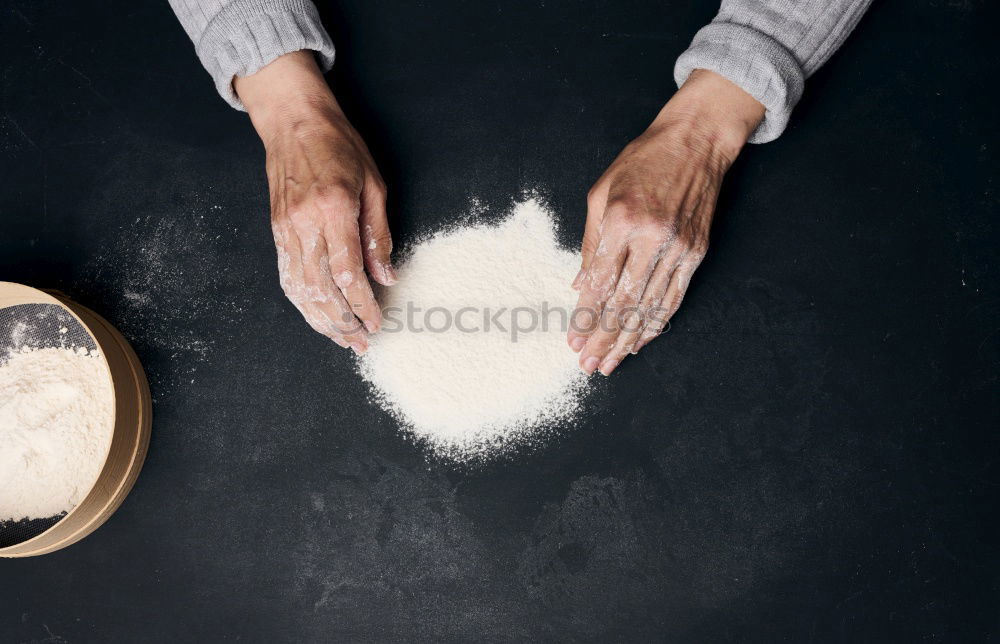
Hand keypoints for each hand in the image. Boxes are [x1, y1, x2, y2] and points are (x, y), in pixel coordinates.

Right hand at [235, 51, 395, 352]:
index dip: (363, 305)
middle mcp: (305, 224)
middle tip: (362, 342)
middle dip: (343, 323)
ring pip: (301, 290)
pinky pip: (287, 276)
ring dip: (321, 320)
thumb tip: (386, 276)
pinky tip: (317, 316)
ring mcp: (286, 229)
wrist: (293, 121)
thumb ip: (379, 235)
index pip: (348, 274)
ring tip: (342, 338)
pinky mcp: (276, 231)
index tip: (378, 322)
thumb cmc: (339, 146)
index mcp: (333, 210)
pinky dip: (302, 302)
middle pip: (322, 290)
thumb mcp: (374, 185)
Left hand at [568, 69, 764, 374]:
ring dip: (627, 340)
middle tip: (588, 364)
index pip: (600, 284)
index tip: (573, 341)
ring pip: (649, 307)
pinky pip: (674, 298)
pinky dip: (656, 324)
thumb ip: (590, 243)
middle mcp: (652, 238)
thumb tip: (581, 288)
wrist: (695, 142)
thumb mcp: (601, 193)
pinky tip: (640, 342)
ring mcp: (678, 248)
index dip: (585, 318)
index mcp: (622, 221)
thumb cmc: (641, 162)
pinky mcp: (696, 253)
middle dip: (603, 339)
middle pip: (623, 303)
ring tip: (609, 364)